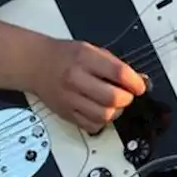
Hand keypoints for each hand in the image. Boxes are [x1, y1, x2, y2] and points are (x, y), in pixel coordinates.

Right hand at [33, 39, 147, 133]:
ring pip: (104, 115)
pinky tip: (101, 111)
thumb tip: (137, 79)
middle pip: (113, 97)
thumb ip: (114, 64)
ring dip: (116, 111)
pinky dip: (103, 121)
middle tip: (128, 94)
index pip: (119, 73)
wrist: (36, 64)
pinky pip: (92, 126)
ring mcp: (70, 99)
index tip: (140, 86)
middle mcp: (76, 79)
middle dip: (127, 98)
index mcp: (84, 59)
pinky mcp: (66, 114)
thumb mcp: (91, 50)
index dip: (135, 82)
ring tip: (115, 103)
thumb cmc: (63, 56)